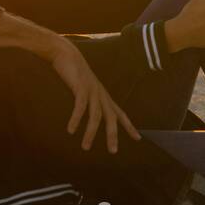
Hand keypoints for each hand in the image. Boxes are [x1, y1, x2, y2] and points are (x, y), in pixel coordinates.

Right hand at [50, 37, 140, 152]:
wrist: (66, 54)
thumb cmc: (74, 74)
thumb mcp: (85, 89)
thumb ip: (89, 101)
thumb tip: (88, 114)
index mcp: (104, 96)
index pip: (120, 114)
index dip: (129, 126)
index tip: (138, 138)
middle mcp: (101, 94)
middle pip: (111, 118)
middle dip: (113, 135)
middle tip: (113, 151)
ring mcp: (92, 90)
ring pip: (96, 116)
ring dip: (90, 133)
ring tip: (85, 147)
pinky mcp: (81, 87)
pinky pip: (80, 106)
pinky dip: (76, 119)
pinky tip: (71, 130)